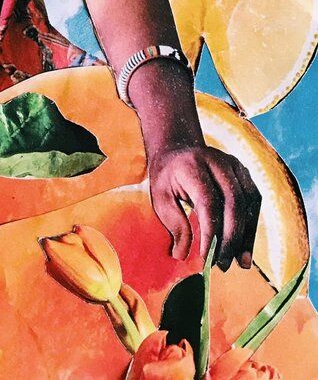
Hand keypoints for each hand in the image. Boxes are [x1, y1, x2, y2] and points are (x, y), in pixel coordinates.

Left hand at [148, 144, 260, 270]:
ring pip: (248, 203)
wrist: (179, 149)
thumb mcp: (160, 197)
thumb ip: (174, 224)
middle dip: (230, 238)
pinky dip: (251, 226)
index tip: (206, 258)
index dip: (210, 232)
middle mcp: (217, 161)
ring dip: (245, 236)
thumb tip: (183, 255)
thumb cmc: (167, 177)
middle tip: (222, 265)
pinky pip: (253, 202)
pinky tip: (245, 248)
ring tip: (239, 263)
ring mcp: (234, 165)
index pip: (208, 202)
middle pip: (233, 202)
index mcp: (193, 165)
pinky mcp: (244, 173)